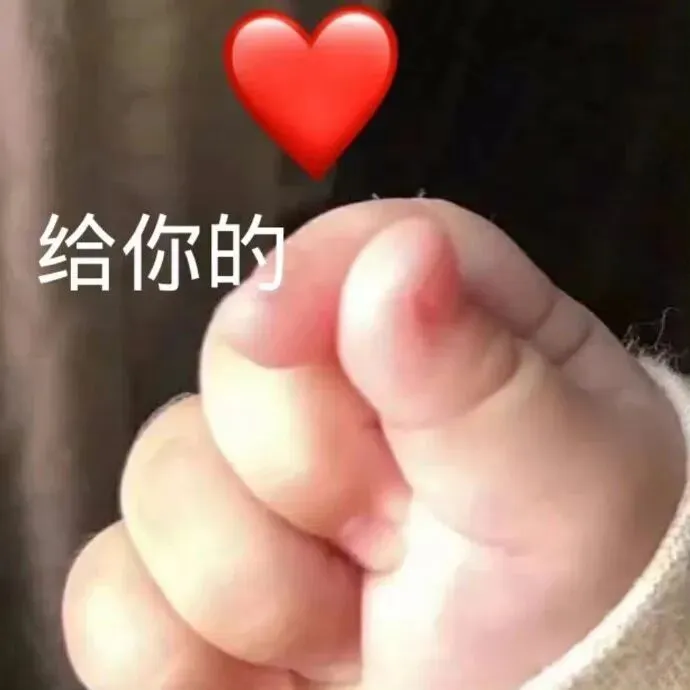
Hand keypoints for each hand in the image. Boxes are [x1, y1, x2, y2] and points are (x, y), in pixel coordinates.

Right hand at [62, 199, 685, 689]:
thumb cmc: (582, 604)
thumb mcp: (564, 488)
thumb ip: (480, 372)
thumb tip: (400, 257)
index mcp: (436, 339)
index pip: (351, 249)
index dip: (306, 280)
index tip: (277, 330)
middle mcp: (334, 401)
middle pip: (235, 360)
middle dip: (309, 473)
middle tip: (397, 541)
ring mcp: (254, 492)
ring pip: (160, 480)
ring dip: (262, 584)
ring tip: (354, 624)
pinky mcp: (194, 586)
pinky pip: (112, 593)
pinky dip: (181, 655)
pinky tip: (275, 669)